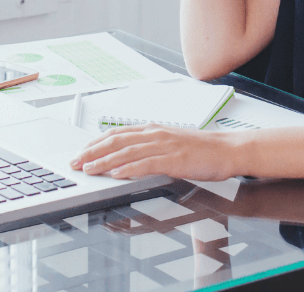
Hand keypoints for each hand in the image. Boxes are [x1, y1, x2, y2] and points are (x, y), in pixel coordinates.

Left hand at [71, 124, 237, 181]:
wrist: (227, 150)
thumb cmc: (201, 149)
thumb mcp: (171, 143)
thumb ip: (149, 147)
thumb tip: (127, 155)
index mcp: (153, 130)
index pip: (117, 134)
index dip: (95, 143)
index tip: (80, 152)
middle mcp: (156, 134)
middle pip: (117, 141)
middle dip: (93, 152)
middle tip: (75, 162)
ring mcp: (165, 146)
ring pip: (127, 152)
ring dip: (105, 162)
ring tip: (89, 169)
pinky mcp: (175, 160)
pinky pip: (147, 164)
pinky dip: (129, 169)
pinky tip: (116, 174)